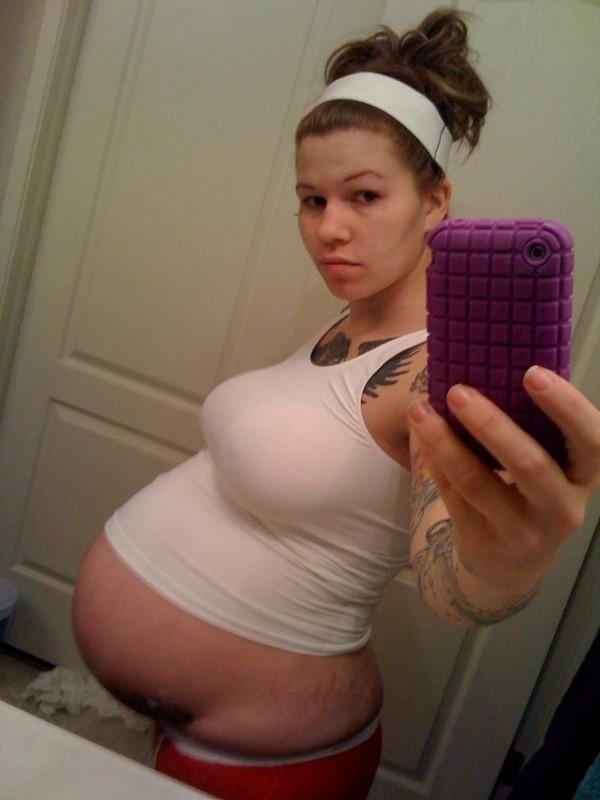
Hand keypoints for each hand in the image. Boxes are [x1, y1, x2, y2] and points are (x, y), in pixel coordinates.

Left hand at [408, 366, 599, 593]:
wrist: (510, 566)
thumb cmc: (531, 494)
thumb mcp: (550, 467)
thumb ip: (534, 428)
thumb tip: (488, 363)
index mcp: (583, 476)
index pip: (591, 441)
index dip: (566, 407)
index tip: (533, 372)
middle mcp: (561, 508)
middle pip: (529, 464)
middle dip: (492, 424)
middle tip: (458, 390)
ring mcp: (522, 531)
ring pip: (479, 482)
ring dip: (445, 441)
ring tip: (420, 408)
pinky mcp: (483, 542)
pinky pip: (454, 496)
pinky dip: (435, 462)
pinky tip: (421, 434)